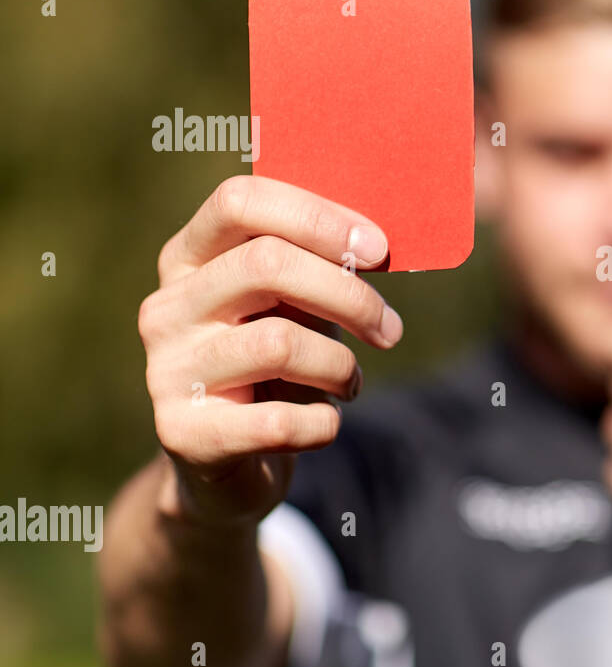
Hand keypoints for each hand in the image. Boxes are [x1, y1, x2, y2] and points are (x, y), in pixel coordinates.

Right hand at [138, 175, 402, 526]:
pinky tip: (325, 422)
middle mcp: (167, 306)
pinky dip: (321, 423)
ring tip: (351, 382)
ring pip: (278, 343)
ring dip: (340, 367)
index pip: (240, 201)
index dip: (317, 217)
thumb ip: (321, 266)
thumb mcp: (293, 305)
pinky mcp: (183, 433)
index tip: (378, 248)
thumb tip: (379, 243)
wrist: (225, 465)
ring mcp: (166, 369)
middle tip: (390, 330)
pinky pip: (277, 421)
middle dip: (349, 296)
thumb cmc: (274, 365)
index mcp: (189, 257)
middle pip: (265, 265)